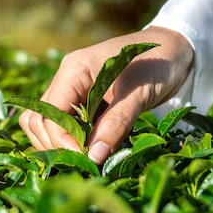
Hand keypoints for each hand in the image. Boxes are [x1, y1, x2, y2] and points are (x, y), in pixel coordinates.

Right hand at [19, 26, 193, 164]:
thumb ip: (116, 124)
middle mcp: (65, 79)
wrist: (174, 50)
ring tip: (86, 158)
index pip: (49, 113)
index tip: (86, 159)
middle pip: (38, 120)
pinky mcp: (81, 101)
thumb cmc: (157, 64)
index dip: (62, 140)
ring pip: (45, 124)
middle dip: (55, 145)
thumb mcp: (138, 94)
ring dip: (59, 144)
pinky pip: (64, 124)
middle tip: (85, 163)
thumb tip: (94, 156)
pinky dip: (72, 140)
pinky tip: (91, 149)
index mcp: (73, 70)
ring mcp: (71, 90)